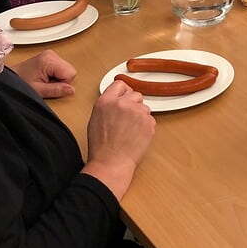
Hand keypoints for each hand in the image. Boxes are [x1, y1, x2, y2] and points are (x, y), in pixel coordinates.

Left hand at [10, 49, 75, 97]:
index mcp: (49, 60)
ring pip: (67, 69)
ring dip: (58, 77)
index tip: (49, 84)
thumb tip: (71, 90)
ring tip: (44, 79)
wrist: (9, 78)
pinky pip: (62, 68)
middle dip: (60, 80)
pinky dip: (55, 74)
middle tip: (45, 83)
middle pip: (70, 70)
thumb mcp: (38, 90)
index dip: (62, 83)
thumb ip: (56, 90)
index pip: (71, 73)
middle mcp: (51, 54)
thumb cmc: (20, 82)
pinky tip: (45, 76)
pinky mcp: (50, 57)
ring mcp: (51, 54)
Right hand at [82, 80, 156, 199]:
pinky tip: (136, 136)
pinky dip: (146, 126)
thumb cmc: (101, 146)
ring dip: (140, 116)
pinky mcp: (148, 122)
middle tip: (127, 119)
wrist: (111, 163)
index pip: (120, 84)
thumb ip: (108, 104)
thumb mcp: (96, 118)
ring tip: (130, 131)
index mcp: (106, 101)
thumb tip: (119, 99)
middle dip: (133, 104)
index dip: (123, 92)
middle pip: (135, 95)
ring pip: (144, 108)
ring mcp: (137, 112)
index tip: (125, 98)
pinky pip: (150, 119)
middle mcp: (122, 103)